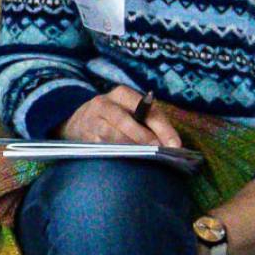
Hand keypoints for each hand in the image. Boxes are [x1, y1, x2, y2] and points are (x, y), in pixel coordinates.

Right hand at [63, 87, 185, 150]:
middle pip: (126, 121)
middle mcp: (104, 104)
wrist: (78, 122)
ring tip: (145, 158)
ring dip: (131, 148)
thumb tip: (172, 144)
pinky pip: (104, 148)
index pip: (145, 109)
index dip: (162, 128)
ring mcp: (91, 121)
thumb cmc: (115, 118)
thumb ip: (151, 123)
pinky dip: (118, 155)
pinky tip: (128, 161)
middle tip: (159, 152)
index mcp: (121, 94)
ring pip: (113, 136)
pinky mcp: (84, 138)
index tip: (175, 144)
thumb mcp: (131, 111)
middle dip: (145, 138)